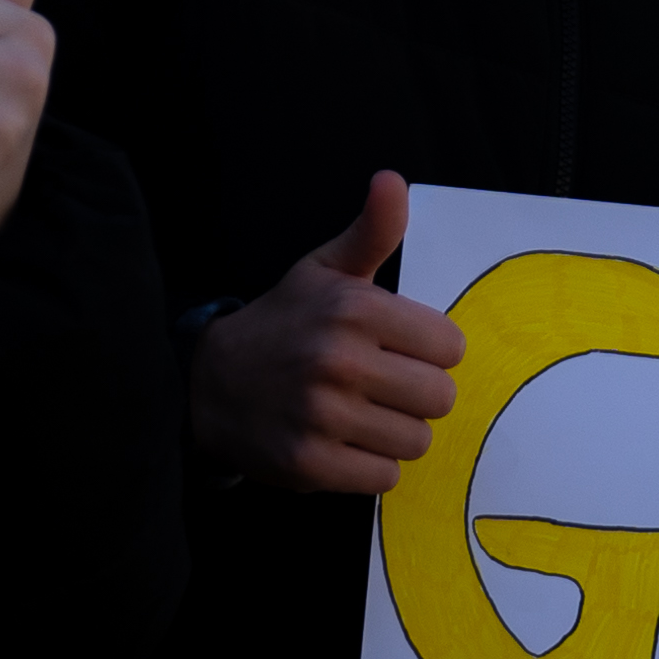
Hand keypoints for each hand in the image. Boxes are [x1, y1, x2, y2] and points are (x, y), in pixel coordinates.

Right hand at [190, 171, 464, 491]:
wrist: (208, 382)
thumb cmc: (283, 323)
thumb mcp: (323, 270)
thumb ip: (371, 232)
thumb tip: (393, 180)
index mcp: (352, 308)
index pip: (450, 347)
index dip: (428, 352)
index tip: (397, 350)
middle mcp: (338, 360)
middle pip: (439, 398)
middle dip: (417, 395)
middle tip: (382, 387)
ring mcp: (322, 415)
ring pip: (416, 441)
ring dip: (395, 433)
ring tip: (362, 416)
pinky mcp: (309, 463)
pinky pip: (384, 478)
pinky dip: (370, 467)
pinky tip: (344, 443)